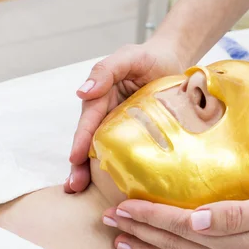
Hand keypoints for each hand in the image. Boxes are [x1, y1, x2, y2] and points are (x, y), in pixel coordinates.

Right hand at [64, 39, 187, 193]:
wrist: (173, 62)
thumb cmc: (149, 57)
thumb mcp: (128, 57)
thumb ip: (106, 70)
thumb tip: (82, 92)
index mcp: (101, 96)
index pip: (89, 121)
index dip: (81, 140)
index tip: (74, 159)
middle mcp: (107, 114)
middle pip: (90, 140)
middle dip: (79, 164)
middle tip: (74, 185)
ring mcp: (121, 126)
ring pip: (103, 150)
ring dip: (91, 171)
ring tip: (82, 191)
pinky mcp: (137, 135)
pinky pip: (126, 152)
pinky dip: (117, 168)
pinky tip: (116, 188)